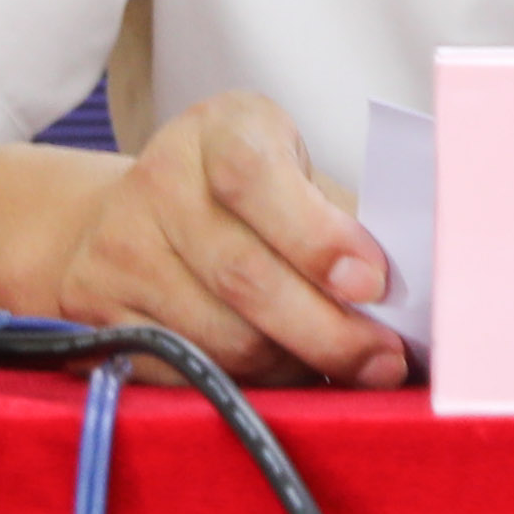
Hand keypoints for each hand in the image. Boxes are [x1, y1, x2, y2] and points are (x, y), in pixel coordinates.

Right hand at [37, 90, 407, 387]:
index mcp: (218, 130)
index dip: (316, 236)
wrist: (134, 214)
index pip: (255, 177)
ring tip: (337, 365)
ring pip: (220, 336)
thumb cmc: (247, 198)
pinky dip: (246, 383)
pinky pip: (187, 370)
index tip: (372, 282)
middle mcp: (158, 181)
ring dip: (292, 363)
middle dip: (327, 330)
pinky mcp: (98, 310)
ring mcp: (119, 248)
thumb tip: (415, 289)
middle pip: (243, 275)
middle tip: (382, 358)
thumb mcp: (294, 174)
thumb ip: (342, 219)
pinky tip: (281, 370)